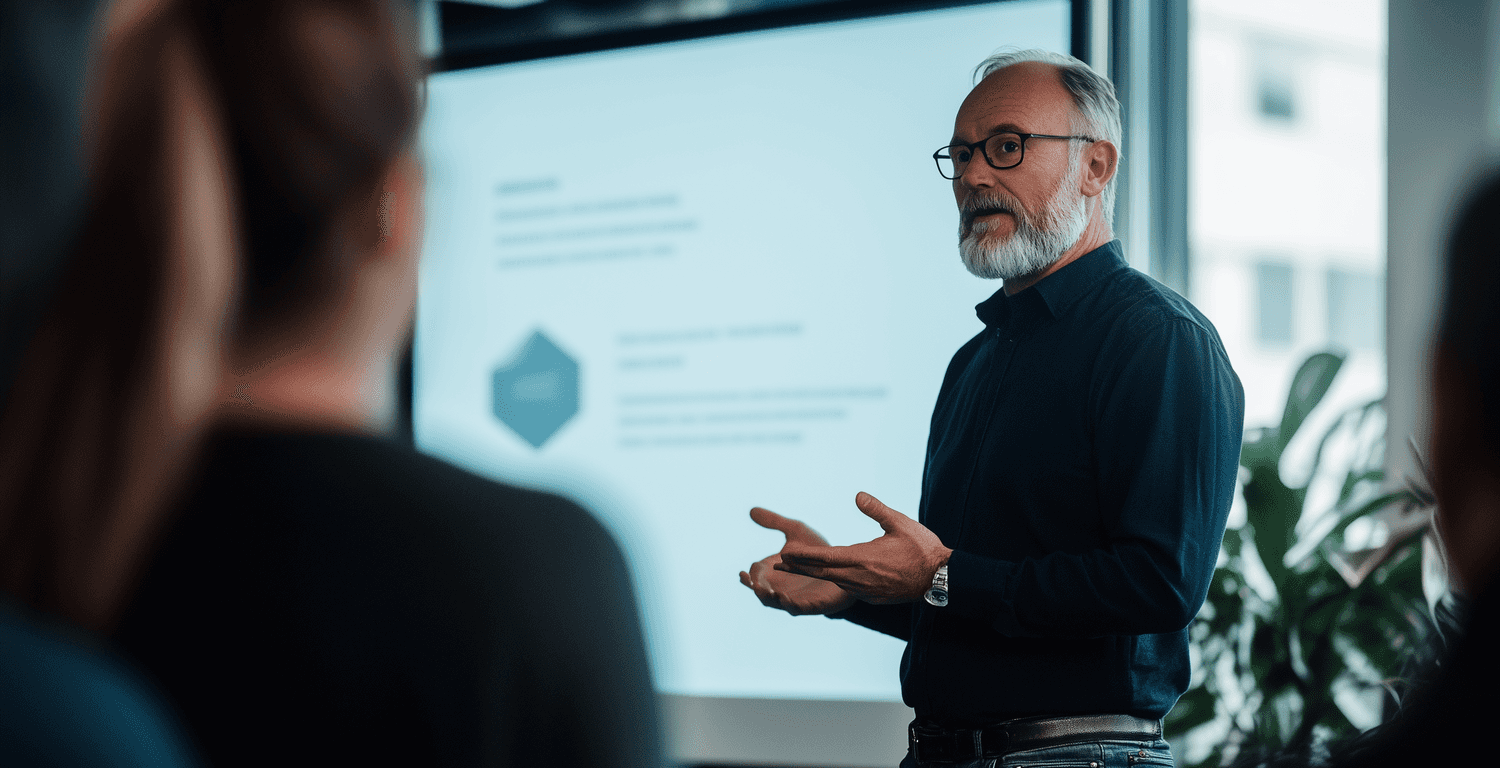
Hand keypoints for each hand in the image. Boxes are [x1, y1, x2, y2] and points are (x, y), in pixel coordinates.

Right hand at [739, 507, 857, 615]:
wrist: (845, 564)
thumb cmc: (818, 550)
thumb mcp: (796, 531)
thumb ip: (775, 522)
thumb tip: (751, 510)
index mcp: (773, 571)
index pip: (756, 574)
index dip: (749, 576)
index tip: (743, 574)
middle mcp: (780, 586)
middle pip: (762, 591)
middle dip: (757, 589)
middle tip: (754, 584)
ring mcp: (794, 597)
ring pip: (777, 602)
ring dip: (771, 599)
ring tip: (770, 592)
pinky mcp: (811, 605)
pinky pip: (798, 608)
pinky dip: (791, 605)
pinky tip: (787, 599)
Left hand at [775, 492, 950, 603]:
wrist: (941, 578)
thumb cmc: (922, 548)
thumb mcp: (899, 523)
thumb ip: (876, 509)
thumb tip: (857, 495)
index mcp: (863, 558)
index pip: (825, 557)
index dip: (803, 556)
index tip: (784, 552)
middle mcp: (859, 577)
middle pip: (822, 573)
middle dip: (799, 567)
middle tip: (778, 562)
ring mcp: (866, 590)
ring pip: (834, 581)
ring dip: (814, 574)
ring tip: (796, 568)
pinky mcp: (873, 597)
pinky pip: (848, 588)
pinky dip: (834, 581)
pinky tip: (829, 576)